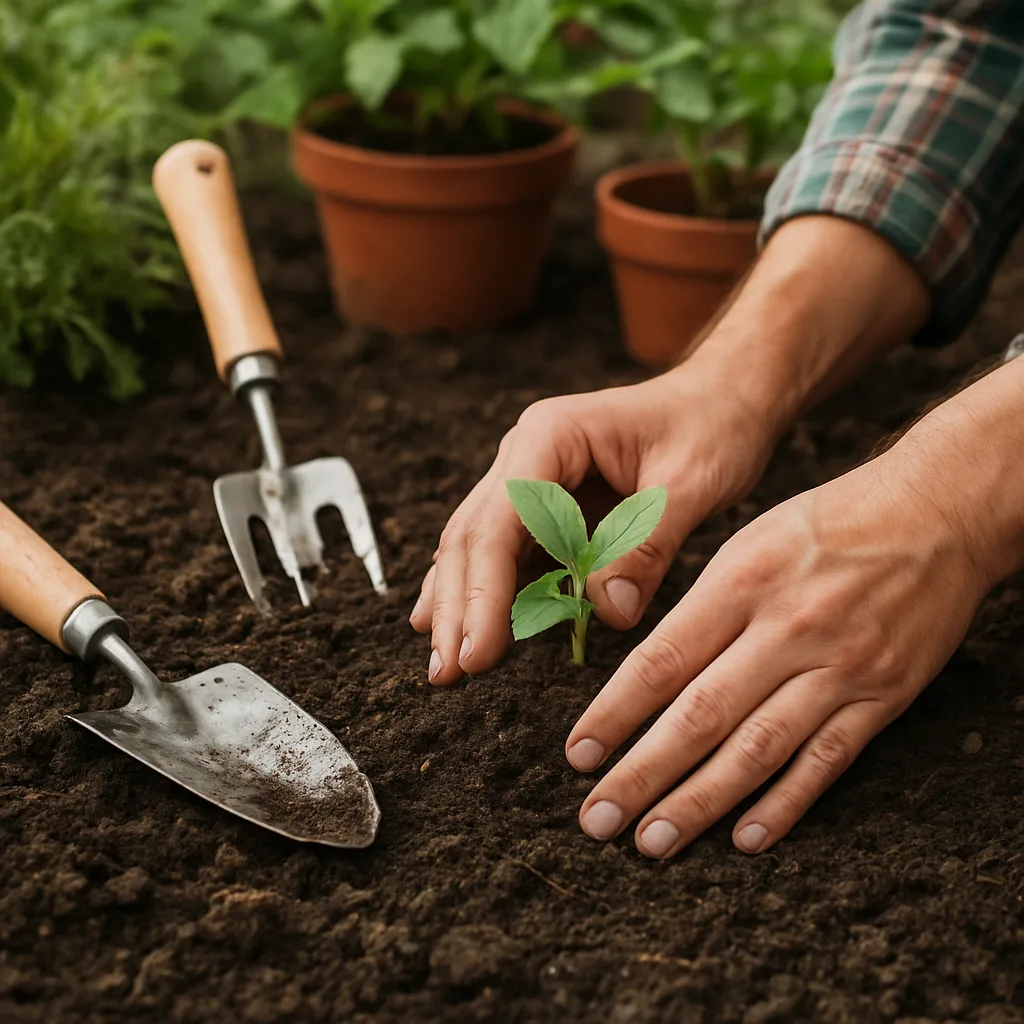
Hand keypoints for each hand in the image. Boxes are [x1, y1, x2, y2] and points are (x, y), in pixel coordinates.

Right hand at [411, 216, 932, 685]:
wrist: (724, 398)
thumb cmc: (712, 427)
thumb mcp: (691, 482)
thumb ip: (646, 545)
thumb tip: (608, 616)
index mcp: (552, 436)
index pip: (500, 520)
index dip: (484, 592)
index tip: (479, 652)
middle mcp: (526, 454)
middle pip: (473, 535)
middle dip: (458, 607)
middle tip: (447, 674)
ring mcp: (530, 478)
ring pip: (477, 546)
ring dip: (460, 605)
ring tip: (444, 668)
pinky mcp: (546, 505)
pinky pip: (505, 552)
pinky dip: (484, 591)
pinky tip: (460, 627)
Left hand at [566, 438, 996, 857]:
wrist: (935, 512)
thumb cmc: (827, 524)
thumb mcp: (748, 541)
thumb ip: (700, 606)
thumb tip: (645, 674)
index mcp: (741, 582)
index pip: (661, 661)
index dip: (614, 714)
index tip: (577, 756)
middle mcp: (786, 629)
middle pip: (701, 716)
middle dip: (642, 774)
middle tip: (597, 820)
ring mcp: (839, 667)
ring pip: (757, 750)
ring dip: (700, 802)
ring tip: (653, 840)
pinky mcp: (883, 696)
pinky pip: (826, 761)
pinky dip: (785, 804)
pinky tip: (745, 838)